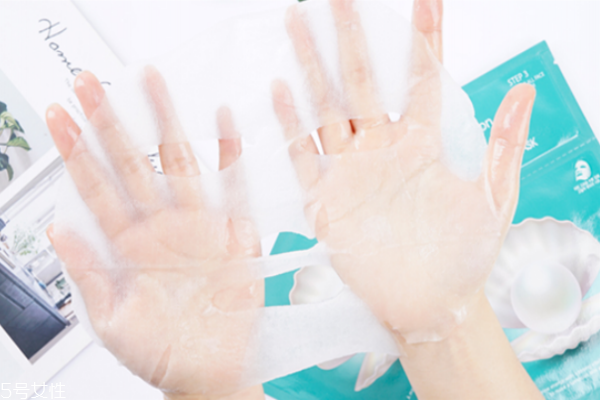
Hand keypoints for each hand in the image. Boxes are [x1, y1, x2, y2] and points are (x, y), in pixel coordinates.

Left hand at [46, 68, 263, 398]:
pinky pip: (234, 188)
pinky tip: (222, 123)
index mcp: (130, 247)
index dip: (77, 151)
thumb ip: (88, 274)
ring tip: (151, 82)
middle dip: (110, 121)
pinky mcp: (234, 234)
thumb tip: (58, 233)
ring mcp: (198, 226)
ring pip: (180, 164)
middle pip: (132, 163)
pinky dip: (230, 155)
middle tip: (91, 83)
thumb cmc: (161, 351)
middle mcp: (162, 228)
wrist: (208, 372)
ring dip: (166, 123)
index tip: (60, 115)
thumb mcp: (112, 321)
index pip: (97, 188)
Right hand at [272, 0, 535, 341]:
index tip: (426, 0)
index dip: (423, 38)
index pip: (421, 78)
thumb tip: (523, 92)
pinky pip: (304, 154)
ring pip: (326, 108)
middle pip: (361, 82)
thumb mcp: (494, 200)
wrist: (429, 302)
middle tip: (338, 0)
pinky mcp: (326, 197)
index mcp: (423, 143)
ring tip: (299, 25)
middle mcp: (382, 149)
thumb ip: (504, 146)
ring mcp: (351, 170)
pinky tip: (281, 93)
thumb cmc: (463, 257)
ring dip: (311, 68)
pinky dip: (291, 125)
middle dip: (351, 38)